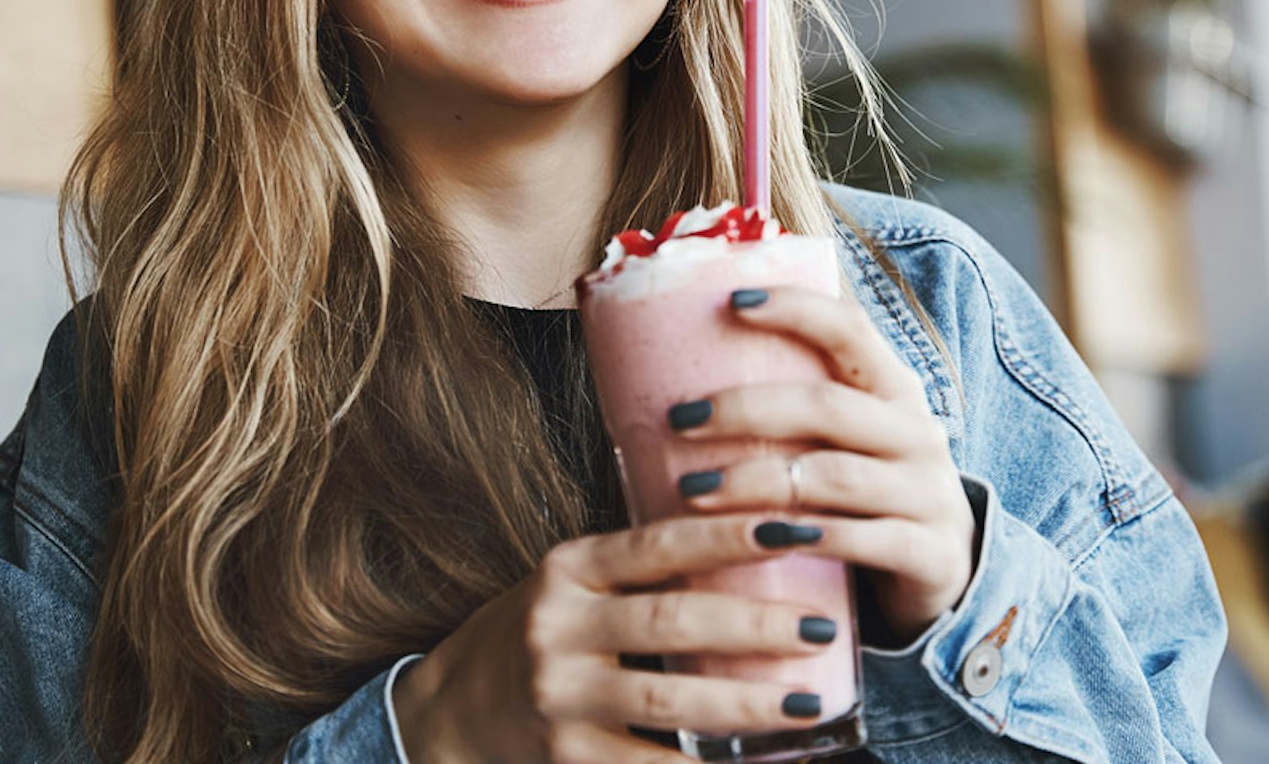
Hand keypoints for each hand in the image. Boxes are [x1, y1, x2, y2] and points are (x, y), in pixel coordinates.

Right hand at [393, 514, 846, 761]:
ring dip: (747, 702)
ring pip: (669, 697)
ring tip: (810, 703)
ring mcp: (559, 697)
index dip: (730, 534)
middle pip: (673, 620)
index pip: (659, 543)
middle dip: (756, 625)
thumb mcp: (570, 584)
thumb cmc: (534, 635)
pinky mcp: (565, 759)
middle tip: (821, 628)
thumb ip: (637, 568)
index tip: (796, 527)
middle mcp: (557, 627)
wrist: (446, 716)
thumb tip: (751, 533)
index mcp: (567, 569)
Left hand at [671, 286, 974, 644]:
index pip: (850, 329)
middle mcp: (917, 432)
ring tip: (693, 489)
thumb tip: (675, 368)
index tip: (731, 303)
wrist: (945, 571)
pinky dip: (810, 538)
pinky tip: (761, 542)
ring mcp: (929, 494)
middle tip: (679, 419)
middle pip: (827, 406)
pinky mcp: (931, 554)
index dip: (796, 309)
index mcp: (894, 389)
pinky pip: (864, 542)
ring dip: (757, 481)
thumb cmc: (866, 491)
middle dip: (746, 409)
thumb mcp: (845, 441)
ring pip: (835, 478)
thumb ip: (794, 407)